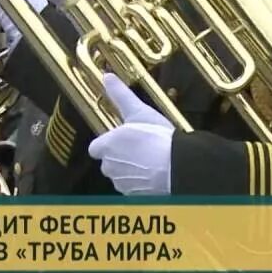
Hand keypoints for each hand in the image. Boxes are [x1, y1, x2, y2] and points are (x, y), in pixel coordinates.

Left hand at [87, 73, 173, 195]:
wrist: (176, 167)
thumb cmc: (157, 138)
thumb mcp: (138, 111)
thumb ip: (120, 95)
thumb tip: (107, 77)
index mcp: (106, 146)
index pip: (96, 147)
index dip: (108, 142)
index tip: (122, 138)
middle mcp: (109, 167)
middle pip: (108, 162)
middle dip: (121, 156)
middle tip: (140, 147)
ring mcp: (121, 183)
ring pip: (120, 175)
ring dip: (131, 169)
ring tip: (150, 159)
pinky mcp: (134, 195)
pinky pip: (133, 188)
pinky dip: (141, 182)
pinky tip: (155, 174)